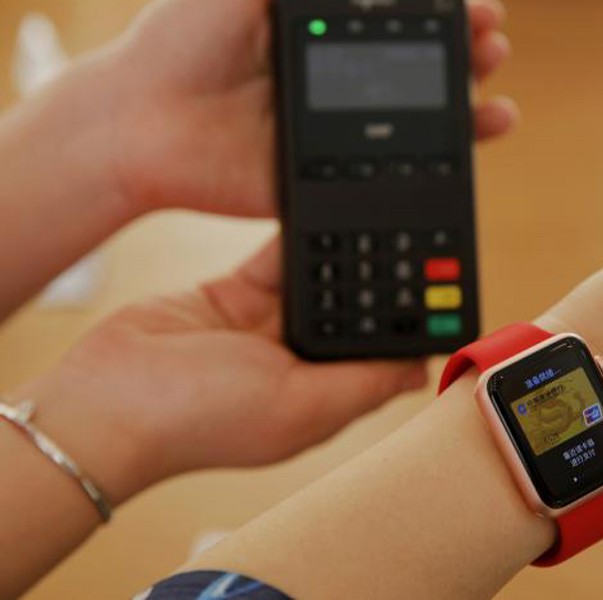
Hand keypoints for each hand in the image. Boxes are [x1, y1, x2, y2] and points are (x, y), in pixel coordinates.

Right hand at [16, 239, 426, 504]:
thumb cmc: (199, 418)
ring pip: (316, 280)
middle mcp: (296, 363)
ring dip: (338, 254)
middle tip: (410, 238)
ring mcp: (263, 329)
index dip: (407, 326)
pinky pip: (275, 260)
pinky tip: (321, 212)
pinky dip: (295, 238)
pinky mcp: (233, 297)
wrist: (106, 398)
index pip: (378, 356)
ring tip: (374, 219)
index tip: (438, 290)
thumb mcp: (297, 405)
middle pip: (350, 312)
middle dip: (376, 282)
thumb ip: (361, 384)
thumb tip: (420, 373)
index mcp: (320, 395)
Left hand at [103, 0, 515, 216]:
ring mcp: (342, 130)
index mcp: (319, 33)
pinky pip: (405, 163)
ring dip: (470, 88)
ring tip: (494, 65)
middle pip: (420, 61)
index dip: (438, 8)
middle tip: (491, 31)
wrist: (146, 125)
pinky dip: (453, 149)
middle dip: (464, 42)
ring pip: (423, 112)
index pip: (397, 18)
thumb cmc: (181, 44)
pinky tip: (487, 124)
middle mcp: (338, 81)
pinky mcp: (338, 173)